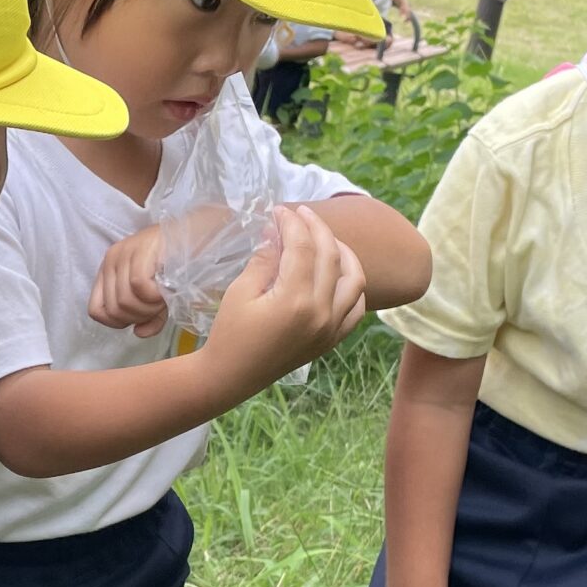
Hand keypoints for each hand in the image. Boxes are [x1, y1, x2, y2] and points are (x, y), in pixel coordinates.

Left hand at [89, 224, 171, 336]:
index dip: (117, 322)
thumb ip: (149, 318)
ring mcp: (123, 254)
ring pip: (125, 300)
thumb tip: (139, 333)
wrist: (196, 235)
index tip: (139, 317)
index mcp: (108, 272)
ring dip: (150, 308)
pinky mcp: (139, 251)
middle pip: (114, 309)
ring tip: (164, 298)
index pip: (95, 310)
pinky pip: (139, 286)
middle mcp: (110, 261)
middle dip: (139, 317)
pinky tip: (166, 290)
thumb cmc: (176, 265)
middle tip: (158, 307)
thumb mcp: (158, 298)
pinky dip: (155, 296)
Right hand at [199, 206, 366, 393]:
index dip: (291, 222)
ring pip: (355, 279)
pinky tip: (337, 272)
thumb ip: (265, 259)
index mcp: (294, 301)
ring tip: (323, 239)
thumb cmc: (229, 334)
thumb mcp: (241, 292)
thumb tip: (278, 231)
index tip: (279, 210)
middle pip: (331, 256)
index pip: (302, 247)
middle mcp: (321, 313)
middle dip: (316, 228)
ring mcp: (331, 328)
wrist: (233, 376)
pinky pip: (356, 307)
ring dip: (343, 252)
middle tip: (300, 214)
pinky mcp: (332, 339)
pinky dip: (353, 285)